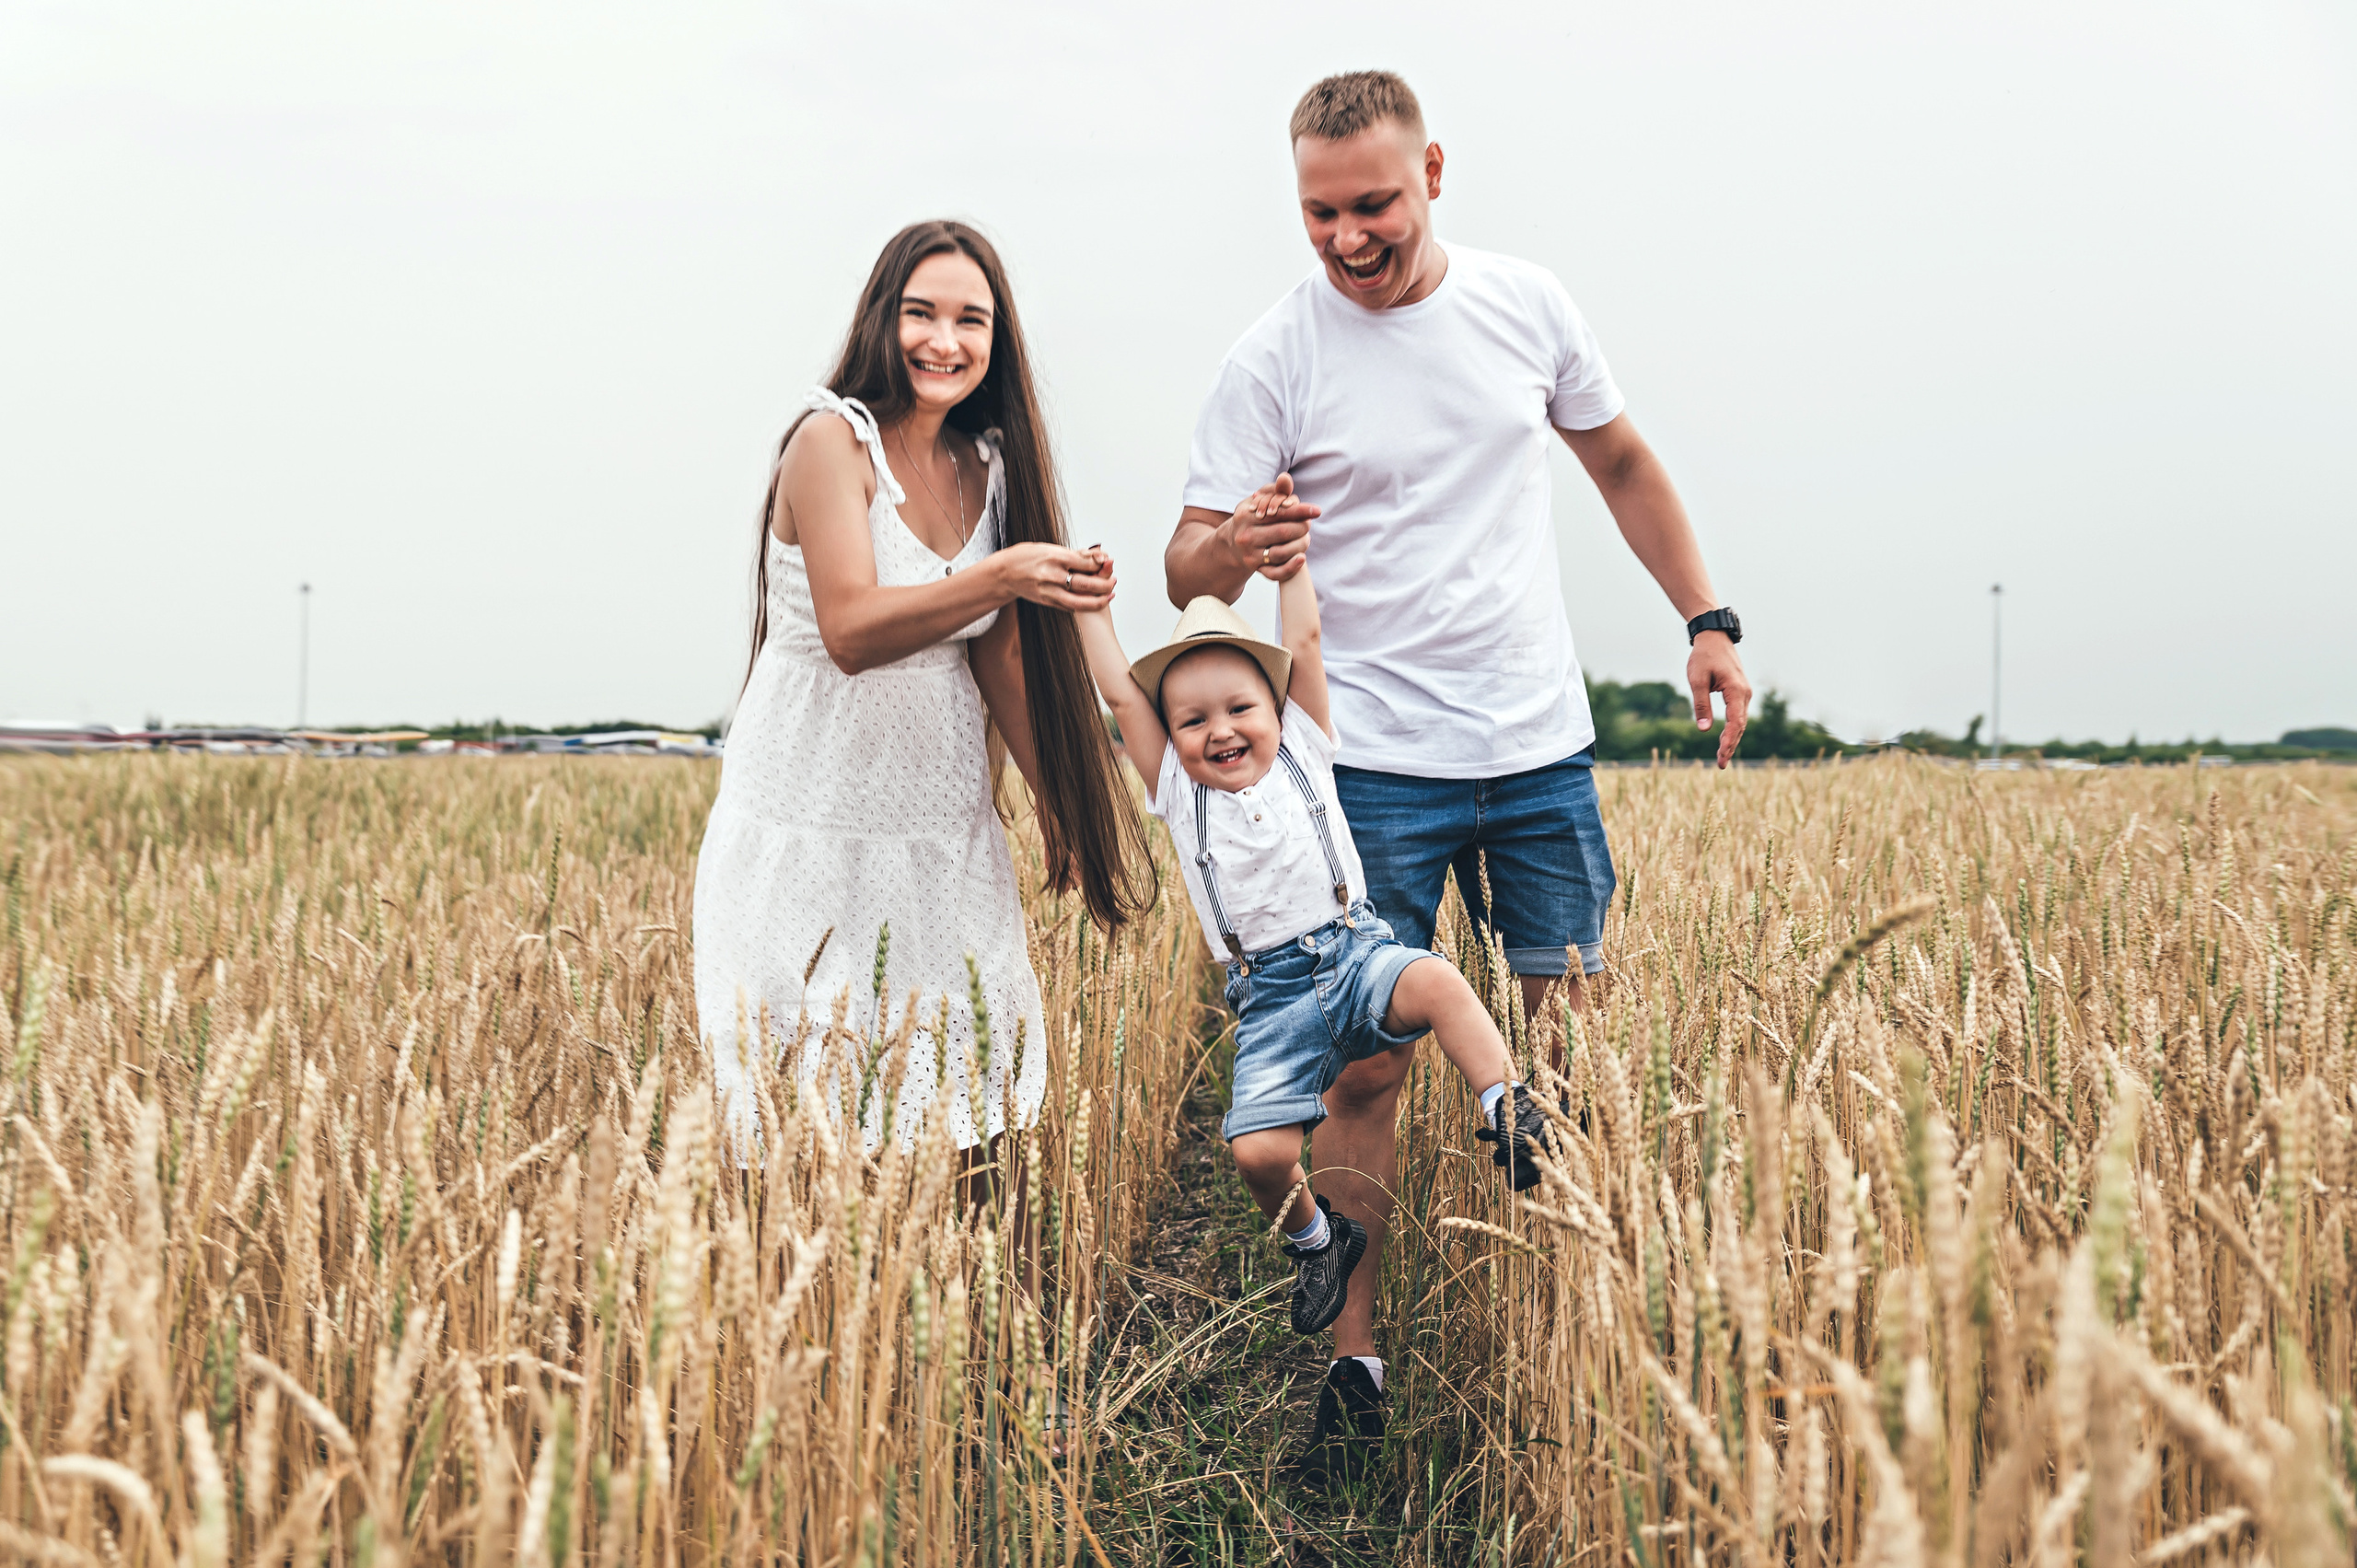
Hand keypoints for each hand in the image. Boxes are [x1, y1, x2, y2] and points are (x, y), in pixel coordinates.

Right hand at [994, 543, 1115, 612]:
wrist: (1004, 573)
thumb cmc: (1027, 556)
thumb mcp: (1048, 547)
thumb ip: (1074, 554)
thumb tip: (1099, 555)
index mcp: (1053, 557)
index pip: (1084, 563)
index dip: (1100, 564)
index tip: (1109, 562)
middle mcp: (1051, 575)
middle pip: (1085, 583)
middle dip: (1104, 584)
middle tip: (1114, 581)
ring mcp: (1048, 591)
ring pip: (1079, 601)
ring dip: (1098, 600)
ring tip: (1110, 596)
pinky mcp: (1046, 602)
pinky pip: (1069, 606)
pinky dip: (1084, 605)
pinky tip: (1094, 602)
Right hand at [1220, 474, 1317, 580]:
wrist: (1232, 544)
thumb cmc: (1251, 518)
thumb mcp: (1258, 501)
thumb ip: (1274, 490)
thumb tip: (1286, 478)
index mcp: (1246, 516)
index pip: (1278, 512)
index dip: (1299, 511)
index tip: (1316, 511)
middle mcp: (1246, 536)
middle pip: (1283, 532)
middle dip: (1302, 527)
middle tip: (1308, 524)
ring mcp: (1250, 555)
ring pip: (1282, 552)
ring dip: (1301, 545)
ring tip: (1305, 538)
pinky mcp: (1256, 569)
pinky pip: (1276, 573)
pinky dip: (1291, 567)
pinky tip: (1302, 559)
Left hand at [1687, 631, 1750, 768]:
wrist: (1714, 637)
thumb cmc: (1703, 656)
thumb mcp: (1697, 680)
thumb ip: (1701, 704)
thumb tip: (1703, 729)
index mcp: (1736, 690)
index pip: (1735, 722)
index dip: (1729, 740)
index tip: (1722, 755)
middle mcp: (1745, 693)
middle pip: (1740, 725)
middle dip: (1730, 745)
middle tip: (1721, 764)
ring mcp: (1744, 693)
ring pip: (1740, 721)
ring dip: (1732, 739)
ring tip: (1721, 757)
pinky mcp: (1739, 692)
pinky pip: (1737, 714)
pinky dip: (1732, 729)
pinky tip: (1724, 740)